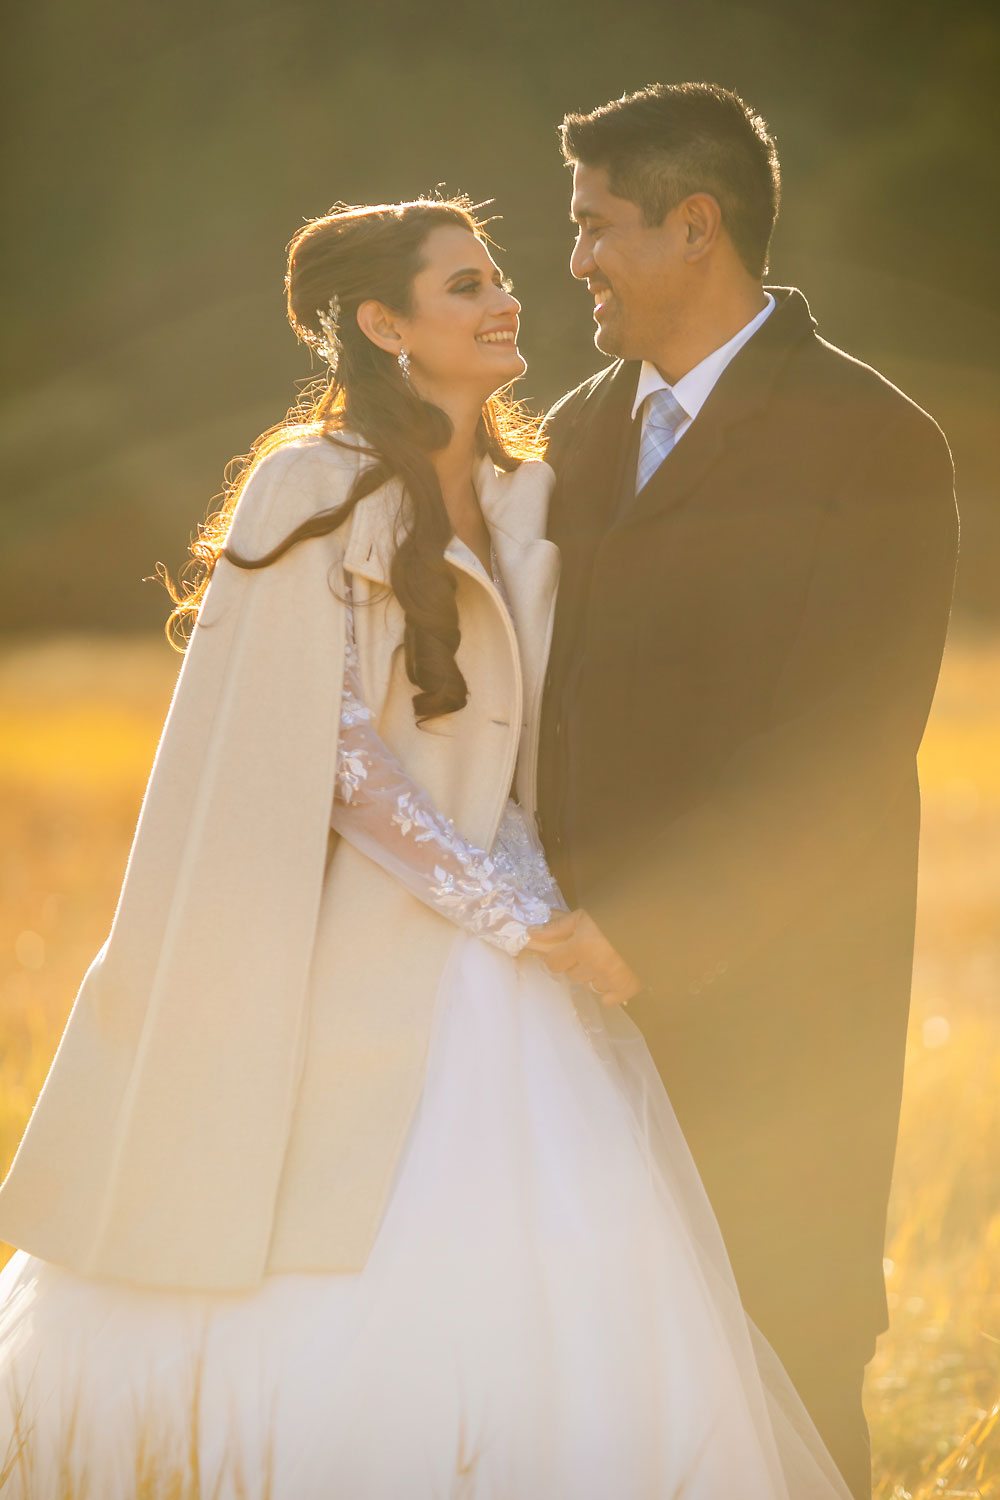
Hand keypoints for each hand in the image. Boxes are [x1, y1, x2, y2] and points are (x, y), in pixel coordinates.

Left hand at [525, 909, 641, 1006]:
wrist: (652, 923)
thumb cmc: (617, 915)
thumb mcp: (584, 916)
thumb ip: (557, 927)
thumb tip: (532, 934)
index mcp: (581, 946)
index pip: (553, 964)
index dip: (557, 957)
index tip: (565, 951)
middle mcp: (594, 966)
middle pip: (573, 975)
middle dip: (578, 963)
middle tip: (592, 950)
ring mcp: (611, 979)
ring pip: (590, 985)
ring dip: (595, 975)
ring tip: (608, 959)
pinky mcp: (628, 988)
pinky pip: (608, 998)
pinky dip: (610, 990)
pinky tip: (616, 975)